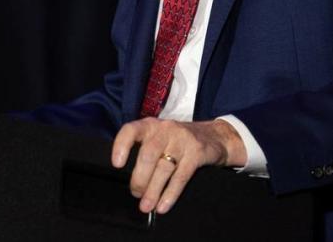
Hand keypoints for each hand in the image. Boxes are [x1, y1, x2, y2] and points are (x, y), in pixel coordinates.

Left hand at [112, 118, 246, 213]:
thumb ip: (143, 150)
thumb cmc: (178, 141)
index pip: (132, 130)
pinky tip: (163, 205)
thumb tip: (127, 179)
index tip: (117, 164)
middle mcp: (166, 129)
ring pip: (164, 167)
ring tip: (147, 206)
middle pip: (148, 154)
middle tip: (136, 194)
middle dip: (140, 179)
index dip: (121, 146)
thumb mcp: (160, 137)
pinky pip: (181, 176)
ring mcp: (183, 140)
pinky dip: (170, 193)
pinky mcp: (197, 152)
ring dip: (153, 190)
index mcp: (151, 125)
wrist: (215, 136)